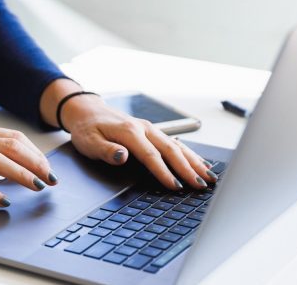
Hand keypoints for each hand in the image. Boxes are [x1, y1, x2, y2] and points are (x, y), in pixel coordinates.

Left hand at [40, 79, 216, 189]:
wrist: (87, 110)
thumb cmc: (87, 129)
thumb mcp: (89, 142)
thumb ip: (106, 150)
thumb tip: (123, 156)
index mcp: (129, 132)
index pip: (151, 155)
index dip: (164, 172)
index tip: (175, 186)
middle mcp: (144, 128)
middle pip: (171, 150)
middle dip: (188, 168)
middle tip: (201, 185)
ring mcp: (150, 129)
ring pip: (177, 146)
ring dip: (194, 161)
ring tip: (209, 177)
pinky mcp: (152, 132)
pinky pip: (175, 143)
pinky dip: (190, 154)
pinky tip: (200, 164)